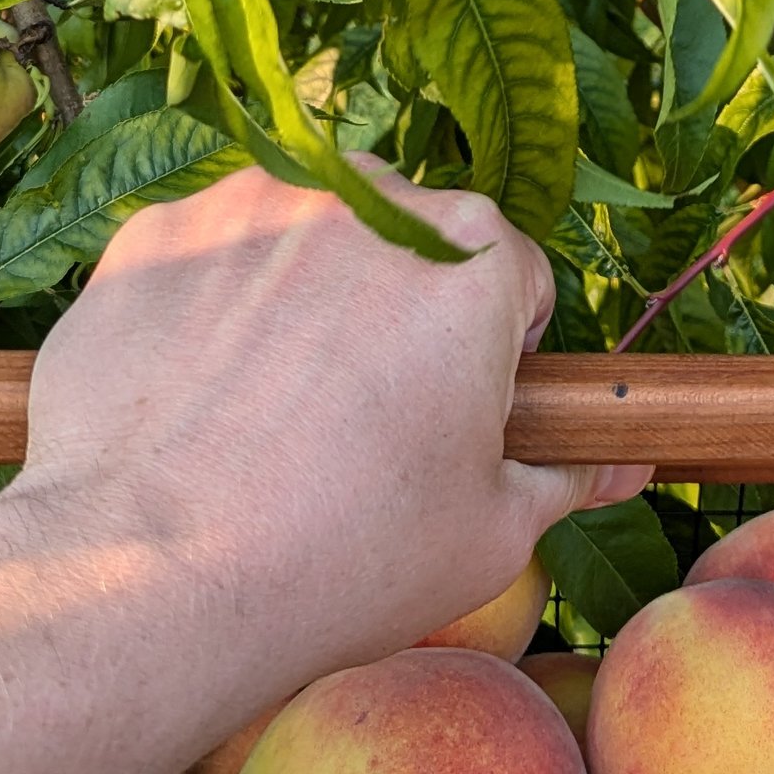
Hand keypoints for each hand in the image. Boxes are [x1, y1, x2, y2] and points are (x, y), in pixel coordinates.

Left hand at [0, 165, 643, 745]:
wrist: (146, 576)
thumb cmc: (342, 559)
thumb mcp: (490, 534)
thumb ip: (567, 474)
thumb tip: (627, 458)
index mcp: (473, 253)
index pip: (516, 280)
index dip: (492, 358)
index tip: (448, 423)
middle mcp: (369, 197)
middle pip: (410, 243)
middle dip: (398, 312)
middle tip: (358, 426)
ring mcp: (250, 201)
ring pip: (304, 238)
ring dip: (303, 297)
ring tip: (267, 414)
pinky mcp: (153, 230)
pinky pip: (205, 258)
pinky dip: (208, 311)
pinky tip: (194, 399)